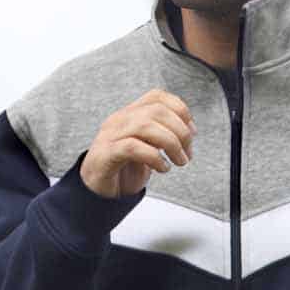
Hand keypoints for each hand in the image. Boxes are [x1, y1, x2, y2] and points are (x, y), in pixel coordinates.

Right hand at [80, 89, 194, 198]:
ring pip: (145, 125)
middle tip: (188, 154)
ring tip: (179, 162)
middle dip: (180, 131)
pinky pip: (132, 147)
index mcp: (130, 114)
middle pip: (156, 110)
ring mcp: (110, 135)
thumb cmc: (124, 170)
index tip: (192, 132)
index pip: (157, 96)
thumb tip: (189, 132)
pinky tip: (162, 168)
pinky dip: (153, 157)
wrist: (97, 193)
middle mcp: (119, 120)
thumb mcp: (148, 148)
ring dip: (170, 144)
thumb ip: (163, 137)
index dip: (180, 110)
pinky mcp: (105, 154)